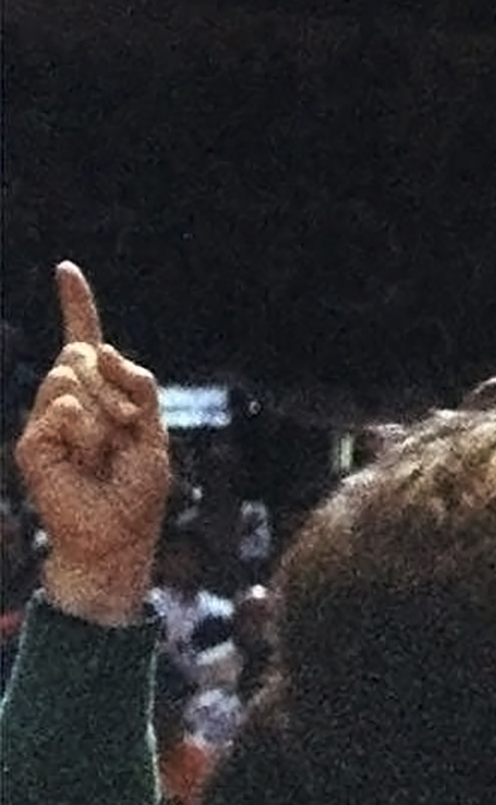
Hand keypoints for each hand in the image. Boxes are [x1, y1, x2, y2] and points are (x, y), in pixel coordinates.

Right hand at [15, 263, 171, 624]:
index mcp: (102, 394)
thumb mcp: (154, 430)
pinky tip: (81, 460)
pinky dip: (84, 432)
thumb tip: (97, 346)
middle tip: (126, 431)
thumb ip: (137, 384)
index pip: (87, 341)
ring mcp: (46, 417)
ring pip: (72, 377)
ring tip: (103, 452)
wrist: (117, 535)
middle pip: (84, 354)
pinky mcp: (31, 440)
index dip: (77, 304)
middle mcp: (69, 399)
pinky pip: (64, 409)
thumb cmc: (137, 489)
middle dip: (116, 389)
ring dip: (104, 414)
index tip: (66, 269)